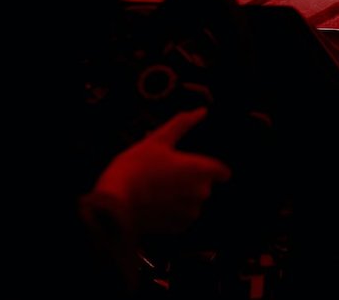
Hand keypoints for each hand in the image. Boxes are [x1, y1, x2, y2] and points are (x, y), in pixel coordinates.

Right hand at [92, 107, 232, 236]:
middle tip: (166, 172)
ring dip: (183, 195)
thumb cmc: (136, 166)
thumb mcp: (158, 139)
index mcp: (200, 169)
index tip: (193, 163)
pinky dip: (174, 210)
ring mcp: (190, 212)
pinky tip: (156, 203)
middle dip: (191, 179)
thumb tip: (201, 111)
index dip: (212, 167)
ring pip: (193, 201)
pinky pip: (183, 216)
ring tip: (158, 187)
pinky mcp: (179, 227)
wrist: (116, 202)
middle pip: (205, 184)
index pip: (223, 171)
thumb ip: (182, 124)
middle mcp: (201, 193)